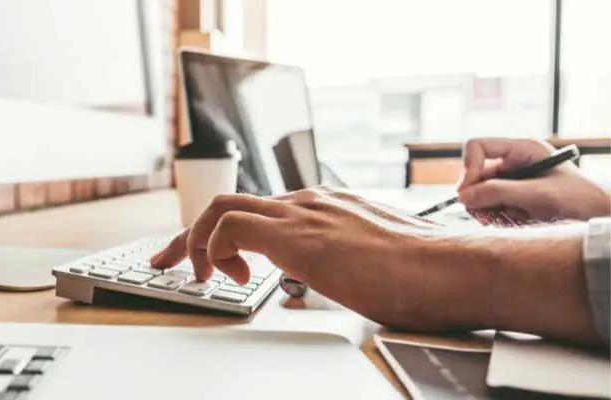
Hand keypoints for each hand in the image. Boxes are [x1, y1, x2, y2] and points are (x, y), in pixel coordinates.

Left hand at [149, 188, 491, 331]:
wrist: (456, 270)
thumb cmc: (428, 276)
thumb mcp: (374, 265)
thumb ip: (348, 265)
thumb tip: (343, 285)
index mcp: (326, 209)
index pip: (258, 211)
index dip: (222, 236)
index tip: (207, 263)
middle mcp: (310, 203)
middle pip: (229, 203)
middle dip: (189, 235)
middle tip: (168, 263)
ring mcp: (304, 213)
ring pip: (222, 207)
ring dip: (194, 242)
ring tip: (193, 277)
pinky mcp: (299, 234)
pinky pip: (230, 226)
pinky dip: (214, 249)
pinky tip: (231, 279)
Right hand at [457, 138, 609, 220]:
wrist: (598, 217)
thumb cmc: (579, 200)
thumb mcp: (538, 194)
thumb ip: (499, 193)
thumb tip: (463, 197)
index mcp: (522, 149)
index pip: (478, 146)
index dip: (469, 168)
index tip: (468, 193)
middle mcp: (514, 162)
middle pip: (475, 173)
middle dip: (476, 195)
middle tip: (484, 215)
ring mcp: (513, 181)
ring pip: (479, 192)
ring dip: (486, 208)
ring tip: (504, 220)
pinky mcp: (513, 198)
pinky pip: (489, 205)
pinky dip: (494, 216)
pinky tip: (511, 222)